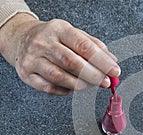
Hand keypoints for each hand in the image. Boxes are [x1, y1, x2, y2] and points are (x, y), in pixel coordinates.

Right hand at [0, 13, 119, 94]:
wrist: (21, 38)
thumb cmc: (54, 38)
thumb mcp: (74, 35)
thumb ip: (95, 47)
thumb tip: (112, 61)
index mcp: (59, 29)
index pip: (84, 46)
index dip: (102, 61)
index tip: (114, 71)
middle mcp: (43, 42)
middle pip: (72, 62)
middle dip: (93, 75)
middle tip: (105, 82)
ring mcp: (32, 59)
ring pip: (59, 77)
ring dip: (81, 85)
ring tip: (91, 85)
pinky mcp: (27, 74)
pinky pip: (49, 88)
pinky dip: (65, 90)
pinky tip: (73, 87)